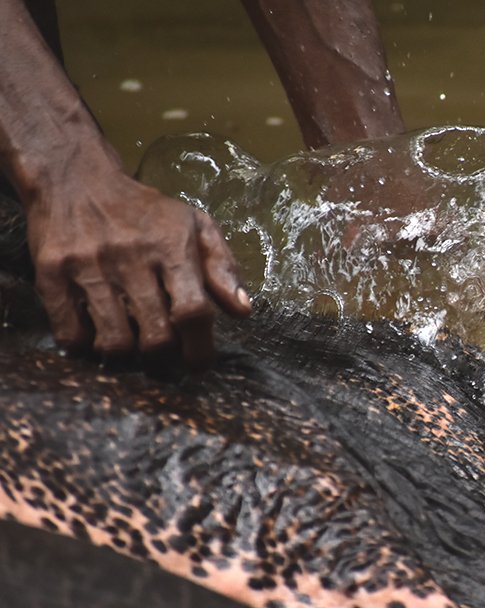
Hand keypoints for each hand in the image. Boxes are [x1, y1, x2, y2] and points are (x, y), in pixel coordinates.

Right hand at [26, 166, 250, 369]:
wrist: (75, 179)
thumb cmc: (145, 211)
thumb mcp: (195, 225)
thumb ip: (223, 267)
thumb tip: (243, 311)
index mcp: (171, 247)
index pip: (193, 311)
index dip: (200, 347)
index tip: (199, 363)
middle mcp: (130, 259)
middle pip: (156, 335)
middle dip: (166, 356)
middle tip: (165, 352)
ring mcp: (88, 268)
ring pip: (114, 341)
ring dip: (128, 355)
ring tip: (132, 344)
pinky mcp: (51, 274)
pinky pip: (70, 333)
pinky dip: (86, 346)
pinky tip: (96, 334)